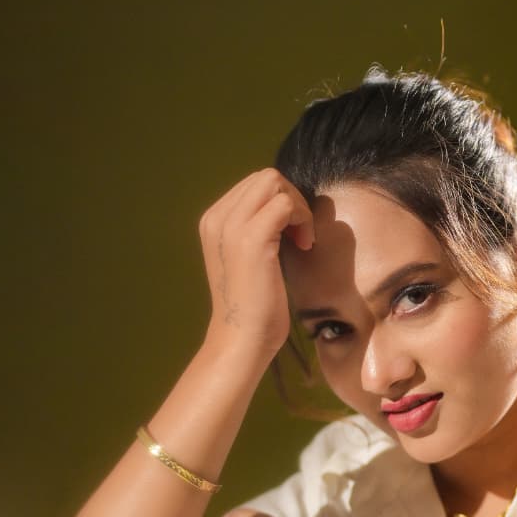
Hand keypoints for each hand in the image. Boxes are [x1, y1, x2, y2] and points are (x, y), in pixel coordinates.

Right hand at [199, 169, 314, 358]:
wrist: (242, 338)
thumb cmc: (253, 306)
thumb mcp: (250, 259)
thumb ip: (258, 229)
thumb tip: (286, 207)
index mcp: (214, 221)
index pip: (255, 184)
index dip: (282, 202)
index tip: (291, 235)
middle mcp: (217, 218)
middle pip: (266, 177)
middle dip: (292, 200)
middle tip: (300, 235)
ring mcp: (231, 226)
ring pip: (275, 184)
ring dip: (299, 209)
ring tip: (301, 241)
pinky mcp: (250, 239)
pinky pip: (285, 204)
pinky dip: (302, 220)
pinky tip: (303, 246)